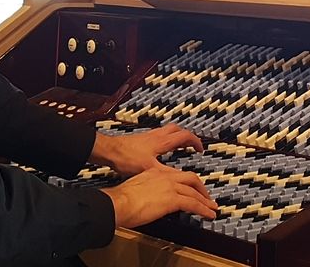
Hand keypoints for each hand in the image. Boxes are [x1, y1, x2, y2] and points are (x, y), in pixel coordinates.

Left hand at [89, 124, 203, 175]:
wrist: (109, 151)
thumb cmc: (127, 158)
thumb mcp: (150, 169)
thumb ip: (168, 173)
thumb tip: (182, 179)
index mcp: (163, 141)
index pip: (185, 136)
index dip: (196, 142)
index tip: (201, 150)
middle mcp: (157, 135)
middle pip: (178, 130)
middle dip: (187, 137)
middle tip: (192, 146)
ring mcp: (149, 136)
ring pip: (168, 131)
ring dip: (176, 137)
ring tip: (180, 147)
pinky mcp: (141, 138)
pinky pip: (159, 135)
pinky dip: (166, 140)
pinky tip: (161, 150)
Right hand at [101, 168, 217, 227]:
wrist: (119, 202)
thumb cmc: (121, 199)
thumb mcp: (135, 188)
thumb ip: (145, 190)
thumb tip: (149, 199)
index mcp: (155, 171)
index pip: (176, 175)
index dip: (186, 182)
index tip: (191, 188)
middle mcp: (164, 176)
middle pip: (190, 179)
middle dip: (201, 188)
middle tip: (207, 197)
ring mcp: (170, 187)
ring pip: (194, 192)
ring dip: (205, 201)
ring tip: (212, 208)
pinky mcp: (173, 199)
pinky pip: (193, 204)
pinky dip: (203, 210)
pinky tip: (208, 215)